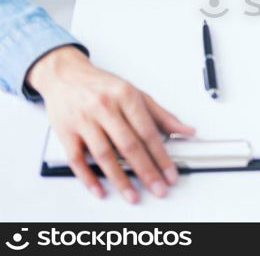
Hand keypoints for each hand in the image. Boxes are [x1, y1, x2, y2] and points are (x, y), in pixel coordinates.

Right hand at [28, 46, 194, 202]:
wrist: (65, 74)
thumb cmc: (102, 85)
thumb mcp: (136, 93)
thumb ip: (161, 115)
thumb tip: (186, 130)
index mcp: (125, 96)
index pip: (148, 132)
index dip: (161, 156)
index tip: (170, 173)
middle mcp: (104, 107)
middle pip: (128, 145)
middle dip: (146, 170)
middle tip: (158, 188)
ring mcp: (83, 120)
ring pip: (104, 154)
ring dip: (120, 178)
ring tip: (133, 194)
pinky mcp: (65, 131)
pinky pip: (77, 159)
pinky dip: (88, 177)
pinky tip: (100, 188)